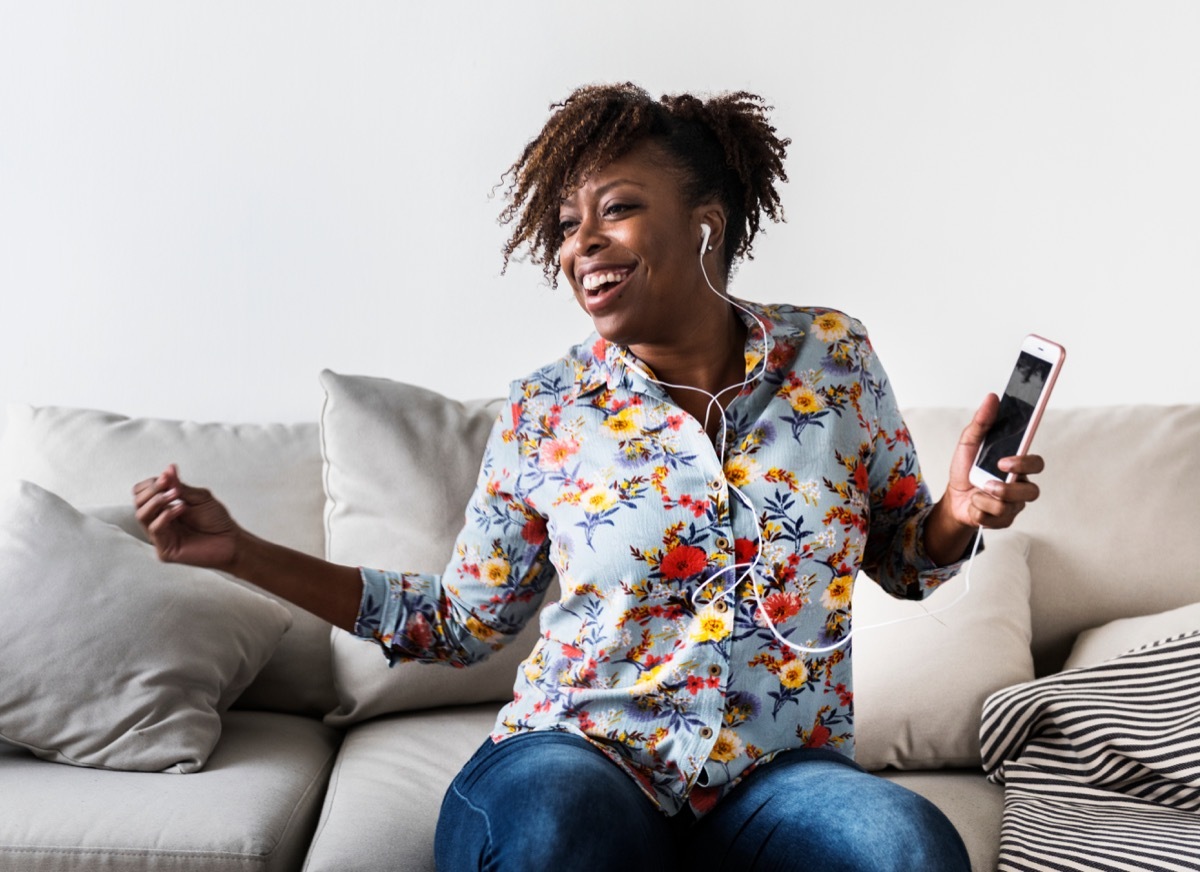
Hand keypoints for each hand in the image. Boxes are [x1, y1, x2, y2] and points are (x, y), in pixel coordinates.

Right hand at [132, 464, 239, 568]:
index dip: (151, 484)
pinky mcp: (164, 550)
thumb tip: (169, 469)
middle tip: (170, 485)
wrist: (231, 541)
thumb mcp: (199, 497)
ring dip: (157, 500)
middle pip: (138, 502)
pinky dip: (166, 515)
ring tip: (176, 495)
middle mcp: (158, 521)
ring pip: (141, 515)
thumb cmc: (217, 520)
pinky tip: (181, 508)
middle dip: (152, 490)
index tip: (167, 476)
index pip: (142, 493)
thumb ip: (180, 486)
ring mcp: (160, 537)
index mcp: (163, 509)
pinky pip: (155, 530)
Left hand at [923, 395, 1044, 564]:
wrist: (953, 497)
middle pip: (1032, 491)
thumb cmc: (966, 469)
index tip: (1006, 461)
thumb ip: (982, 422)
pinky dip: (979, 512)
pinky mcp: (1004, 520)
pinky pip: (998, 520)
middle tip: (988, 483)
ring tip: (975, 493)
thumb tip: (992, 397)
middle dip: (1007, 488)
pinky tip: (974, 506)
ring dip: (987, 500)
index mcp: (1017, 465)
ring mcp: (1014, 505)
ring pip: (1011, 507)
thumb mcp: (969, 443)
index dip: (1026, 463)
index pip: (1037, 463)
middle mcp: (1020, 485)